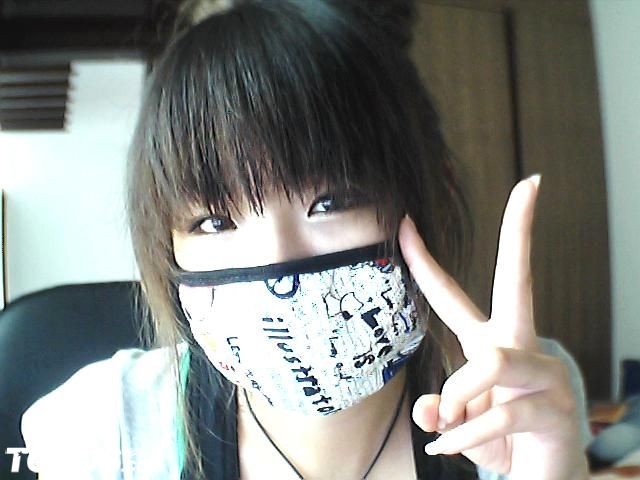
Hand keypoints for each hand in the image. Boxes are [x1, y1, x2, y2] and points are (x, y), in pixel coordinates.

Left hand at [398, 175, 588, 479]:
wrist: (544, 478)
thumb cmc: (501, 440)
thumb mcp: (459, 422)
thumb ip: (440, 409)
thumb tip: (430, 412)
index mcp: (489, 341)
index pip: (455, 293)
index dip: (428, 258)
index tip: (415, 218)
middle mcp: (519, 345)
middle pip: (517, 282)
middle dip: (519, 232)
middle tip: (529, 186)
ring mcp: (544, 372)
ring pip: (491, 363)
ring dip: (460, 397)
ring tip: (449, 426)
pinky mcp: (556, 408)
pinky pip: (498, 414)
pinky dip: (465, 437)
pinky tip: (450, 448)